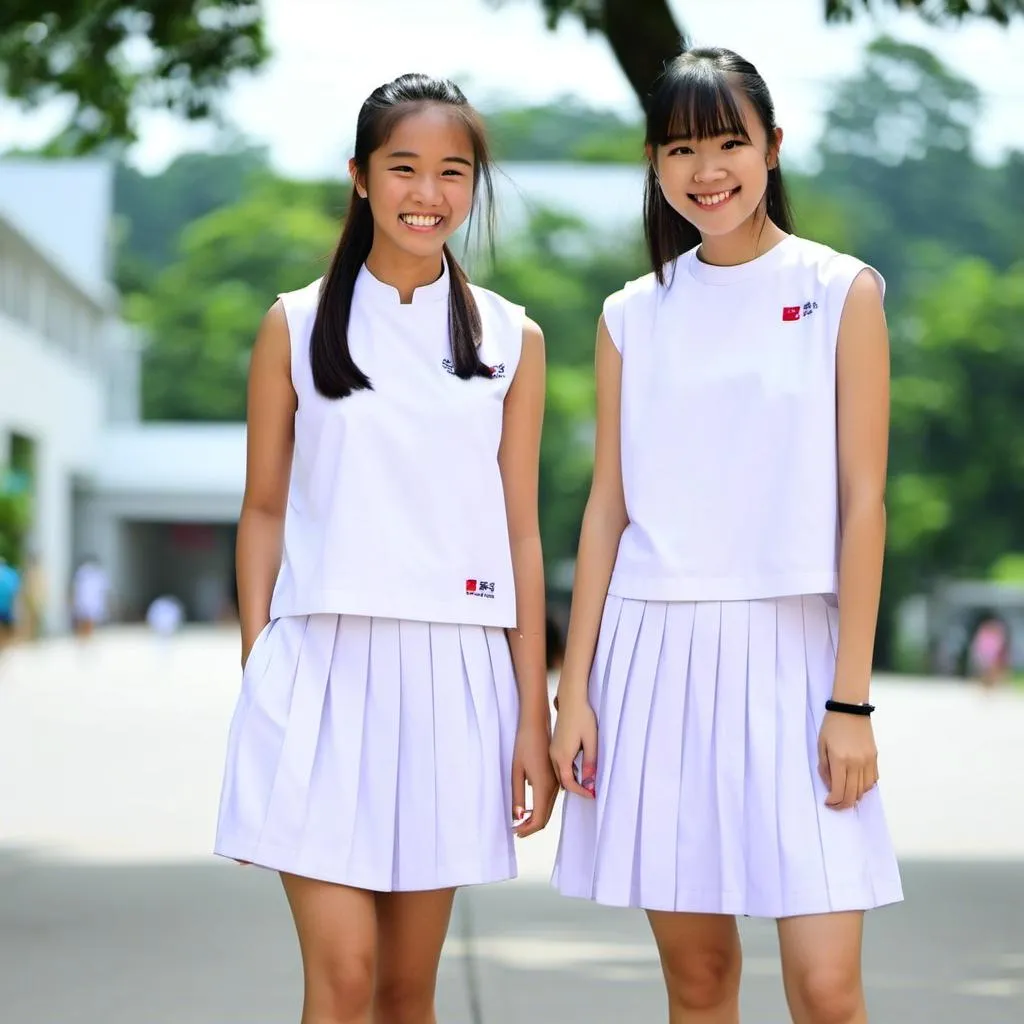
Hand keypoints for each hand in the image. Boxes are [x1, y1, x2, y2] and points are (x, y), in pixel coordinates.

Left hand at [511, 719, 557, 837]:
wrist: (537, 725)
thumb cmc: (524, 746)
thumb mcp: (516, 772)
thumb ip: (518, 796)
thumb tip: (518, 817)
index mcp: (544, 787)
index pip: (539, 820)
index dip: (527, 830)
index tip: (514, 832)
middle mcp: (554, 787)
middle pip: (546, 817)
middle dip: (531, 827)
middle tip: (515, 830)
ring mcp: (557, 782)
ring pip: (549, 809)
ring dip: (535, 818)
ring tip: (519, 821)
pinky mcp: (557, 777)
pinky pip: (550, 799)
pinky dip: (540, 808)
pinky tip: (528, 807)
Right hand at [550, 694, 597, 800]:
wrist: (571, 699)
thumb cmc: (583, 718)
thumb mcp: (591, 741)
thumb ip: (590, 763)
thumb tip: (590, 783)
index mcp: (562, 756)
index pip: (569, 783)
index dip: (581, 792)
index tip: (593, 794)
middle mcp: (554, 755)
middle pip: (562, 781)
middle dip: (576, 788)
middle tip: (591, 790)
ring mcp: (552, 750)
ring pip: (559, 773)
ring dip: (571, 780)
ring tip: (586, 781)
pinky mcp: (554, 745)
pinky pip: (558, 765)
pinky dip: (568, 771)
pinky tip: (579, 768)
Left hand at [818, 711, 877, 809]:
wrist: (851, 709)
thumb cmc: (832, 726)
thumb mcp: (821, 745)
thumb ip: (824, 768)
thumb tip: (830, 786)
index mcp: (840, 760)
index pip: (839, 791)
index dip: (833, 802)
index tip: (828, 803)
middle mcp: (856, 764)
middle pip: (853, 795)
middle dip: (844, 804)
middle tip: (836, 805)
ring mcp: (868, 761)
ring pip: (865, 790)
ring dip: (855, 797)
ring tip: (845, 795)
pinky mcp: (875, 758)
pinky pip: (873, 780)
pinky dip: (865, 787)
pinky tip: (857, 785)